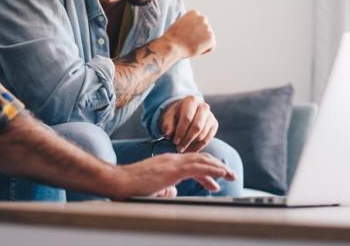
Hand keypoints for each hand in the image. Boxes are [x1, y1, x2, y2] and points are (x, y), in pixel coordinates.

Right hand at [112, 152, 235, 199]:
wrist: (119, 182)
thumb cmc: (132, 187)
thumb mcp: (153, 188)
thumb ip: (165, 188)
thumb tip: (174, 191)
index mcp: (168, 162)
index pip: (192, 164)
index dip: (206, 172)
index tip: (214, 183)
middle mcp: (172, 159)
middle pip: (200, 159)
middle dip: (216, 167)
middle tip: (229, 175)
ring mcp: (172, 162)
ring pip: (202, 161)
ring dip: (218, 167)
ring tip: (230, 174)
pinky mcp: (173, 169)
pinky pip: (198, 167)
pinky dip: (211, 170)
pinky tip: (220, 174)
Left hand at [159, 96, 218, 152]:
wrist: (186, 112)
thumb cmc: (176, 115)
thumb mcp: (168, 117)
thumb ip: (167, 124)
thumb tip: (168, 134)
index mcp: (191, 100)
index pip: (187, 118)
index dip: (180, 131)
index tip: (174, 142)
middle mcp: (204, 106)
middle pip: (197, 127)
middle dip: (187, 139)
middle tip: (178, 148)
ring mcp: (210, 115)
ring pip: (203, 134)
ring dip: (192, 144)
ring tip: (182, 149)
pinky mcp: (214, 124)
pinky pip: (208, 139)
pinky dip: (199, 147)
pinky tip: (190, 150)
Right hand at [163, 10, 215, 58]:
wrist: (172, 45)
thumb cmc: (173, 38)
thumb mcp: (180, 24)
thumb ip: (189, 25)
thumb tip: (195, 31)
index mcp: (194, 13)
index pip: (199, 23)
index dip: (193, 32)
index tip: (187, 36)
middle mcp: (202, 18)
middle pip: (204, 30)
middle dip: (199, 37)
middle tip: (189, 43)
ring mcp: (207, 27)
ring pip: (208, 39)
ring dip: (201, 44)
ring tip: (190, 46)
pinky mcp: (211, 37)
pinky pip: (211, 46)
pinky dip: (204, 50)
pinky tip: (195, 50)